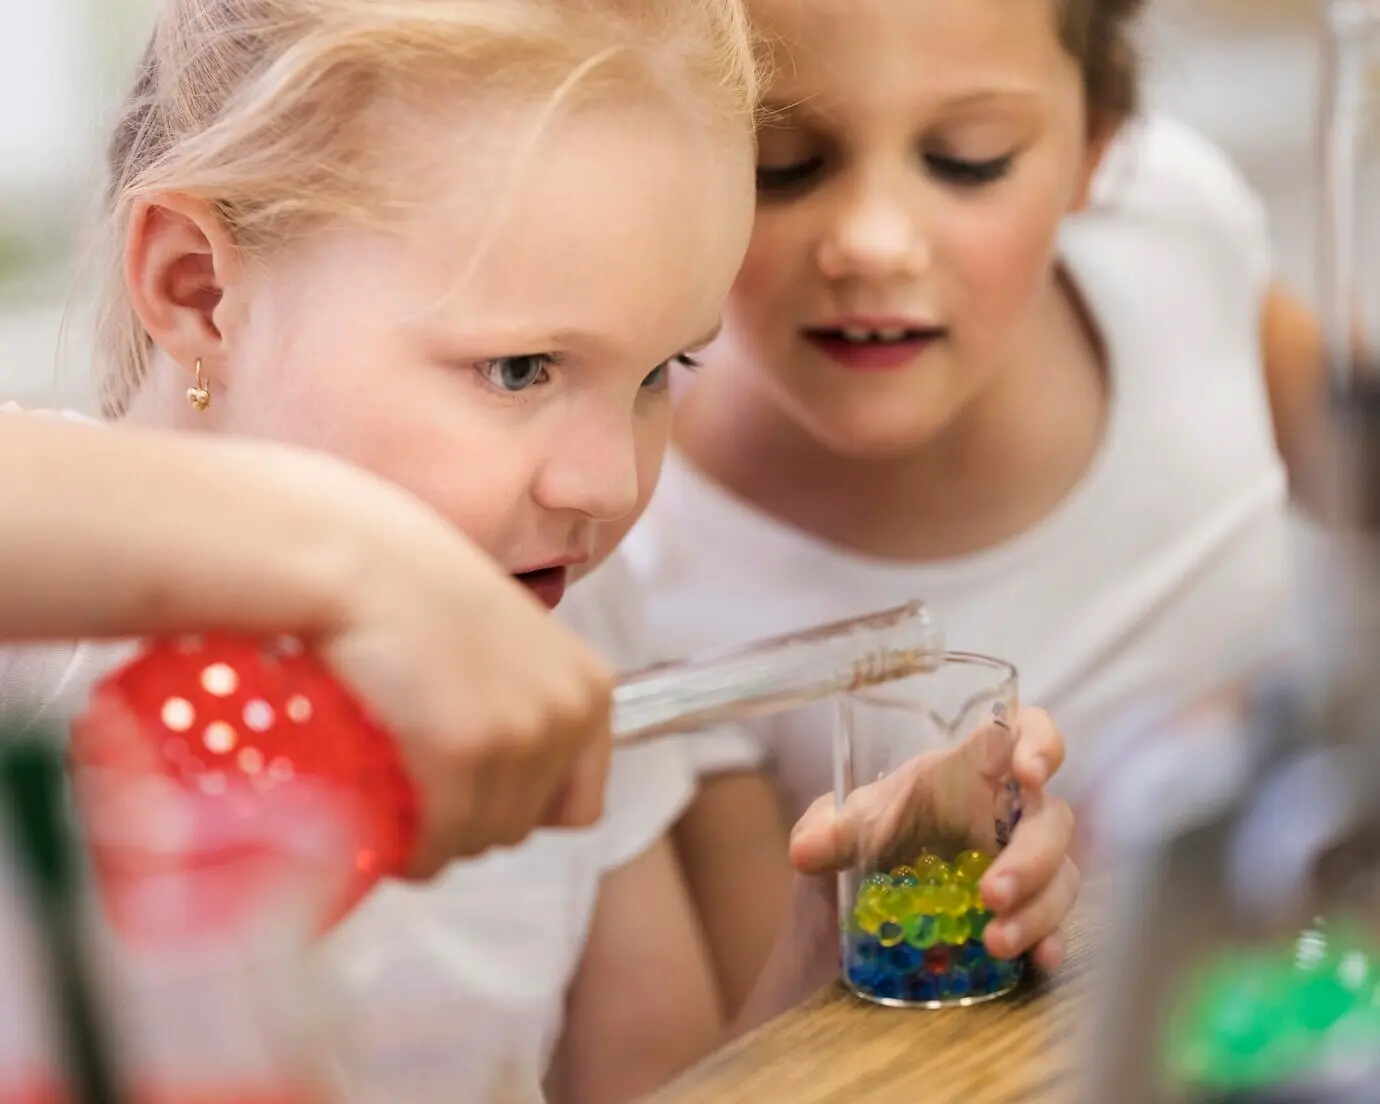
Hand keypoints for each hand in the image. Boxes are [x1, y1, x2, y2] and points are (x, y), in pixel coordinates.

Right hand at [302, 465, 614, 877]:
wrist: (358, 560)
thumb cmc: (418, 590)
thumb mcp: (506, 639)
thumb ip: (523, 694)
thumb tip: (503, 760)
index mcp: (591, 689)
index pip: (581, 806)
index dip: (525, 811)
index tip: (474, 799)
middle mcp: (568, 714)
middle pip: (523, 827)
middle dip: (470, 822)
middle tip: (417, 800)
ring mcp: (520, 736)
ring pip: (480, 840)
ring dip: (437, 839)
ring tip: (395, 811)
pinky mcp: (464, 754)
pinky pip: (441, 842)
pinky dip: (412, 853)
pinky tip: (384, 840)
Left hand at [788, 705, 1078, 970]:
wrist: (852, 903)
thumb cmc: (865, 838)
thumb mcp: (843, 831)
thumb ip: (830, 831)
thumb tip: (806, 849)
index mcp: (966, 772)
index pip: (1020, 733)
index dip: (1040, 742)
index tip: (1030, 773)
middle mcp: (1003, 812)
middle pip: (1049, 819)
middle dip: (1031, 857)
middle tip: (991, 895)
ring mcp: (1021, 862)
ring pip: (1060, 875)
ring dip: (1038, 909)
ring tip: (996, 942)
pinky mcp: (1024, 911)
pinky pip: (1056, 923)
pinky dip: (1051, 940)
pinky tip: (1040, 961)